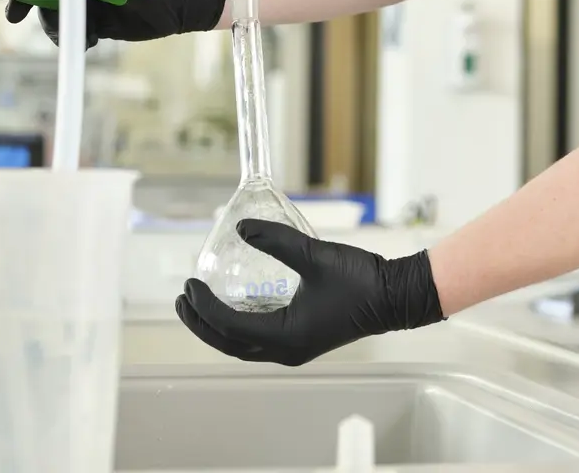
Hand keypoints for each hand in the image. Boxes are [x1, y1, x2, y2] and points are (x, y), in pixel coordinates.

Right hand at [4, 0, 227, 47]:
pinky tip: (92, 39)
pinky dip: (76, 38)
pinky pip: (72, 32)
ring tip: (88, 33)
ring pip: (55, 17)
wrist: (179, 5)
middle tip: (50, 25)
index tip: (16, 6)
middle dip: (42, 13)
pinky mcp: (94, 20)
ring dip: (62, 29)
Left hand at [175, 220, 444, 366]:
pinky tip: (236, 305)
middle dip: (202, 323)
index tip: (190, 283)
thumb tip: (242, 227)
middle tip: (184, 298)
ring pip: (243, 345)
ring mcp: (294, 348)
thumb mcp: (314, 255)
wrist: (394, 296)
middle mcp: (285, 350)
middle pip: (229, 343)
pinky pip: (259, 339)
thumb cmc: (359, 279)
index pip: (230, 326)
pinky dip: (239, 325)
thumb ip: (276, 241)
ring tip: (200, 304)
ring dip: (218, 326)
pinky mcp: (302, 340)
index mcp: (285, 336)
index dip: (205, 306)